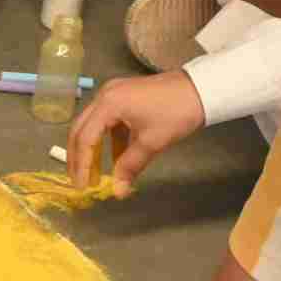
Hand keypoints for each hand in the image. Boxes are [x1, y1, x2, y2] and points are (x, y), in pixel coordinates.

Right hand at [69, 73, 205, 190]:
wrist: (202, 88)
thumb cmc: (176, 113)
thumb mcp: (152, 142)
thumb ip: (130, 167)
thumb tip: (117, 192)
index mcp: (108, 104)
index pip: (85, 138)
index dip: (81, 165)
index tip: (82, 186)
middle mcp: (104, 95)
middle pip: (81, 129)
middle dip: (78, 156)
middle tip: (80, 180)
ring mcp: (113, 92)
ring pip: (93, 124)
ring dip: (93, 149)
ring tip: (95, 172)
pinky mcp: (123, 94)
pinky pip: (107, 119)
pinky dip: (108, 139)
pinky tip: (116, 156)